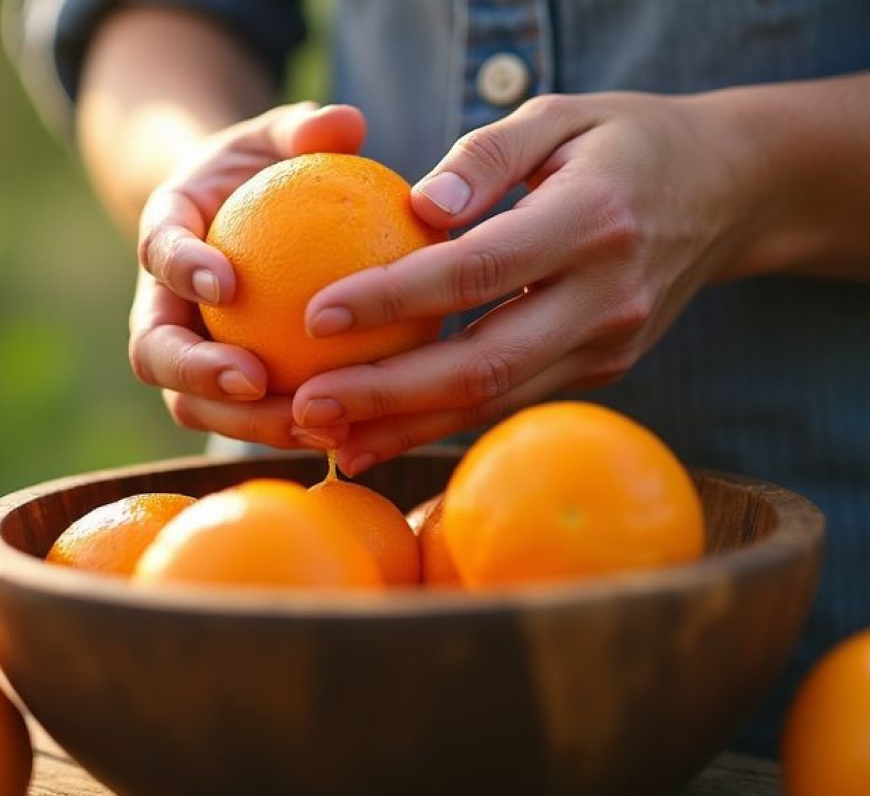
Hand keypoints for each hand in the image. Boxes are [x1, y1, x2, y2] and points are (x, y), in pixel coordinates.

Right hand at [130, 102, 365, 450]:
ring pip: (190, 403)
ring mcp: (183, 356)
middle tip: (254, 379)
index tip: (224, 281)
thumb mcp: (279, 136)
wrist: (239, 219)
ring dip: (243, 421)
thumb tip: (345, 123)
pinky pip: (242, 418)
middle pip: (154, 353)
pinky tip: (341, 434)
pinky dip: (283, 431)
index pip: (158, 252)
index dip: (182, 269)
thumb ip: (304, 128)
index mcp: (164, 236)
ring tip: (306, 423)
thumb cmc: (263, 169)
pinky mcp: (218, 391)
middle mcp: (160, 306)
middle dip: (196, 374)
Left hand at [292, 92, 751, 474]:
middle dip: (387, 394)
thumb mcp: (559, 114)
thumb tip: (415, 208)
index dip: (393, 299)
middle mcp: (607, 297)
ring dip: (406, 427)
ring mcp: (610, 344)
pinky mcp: (603, 370)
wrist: (734, 191)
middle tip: (307, 405)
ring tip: (325, 436)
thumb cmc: (624, 141)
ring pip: (495, 401)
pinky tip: (379, 432)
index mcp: (593, 221)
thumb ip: (484, 157)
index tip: (316, 314)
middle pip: (484, 364)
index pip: (478, 271)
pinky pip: (511, 401)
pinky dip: (442, 421)